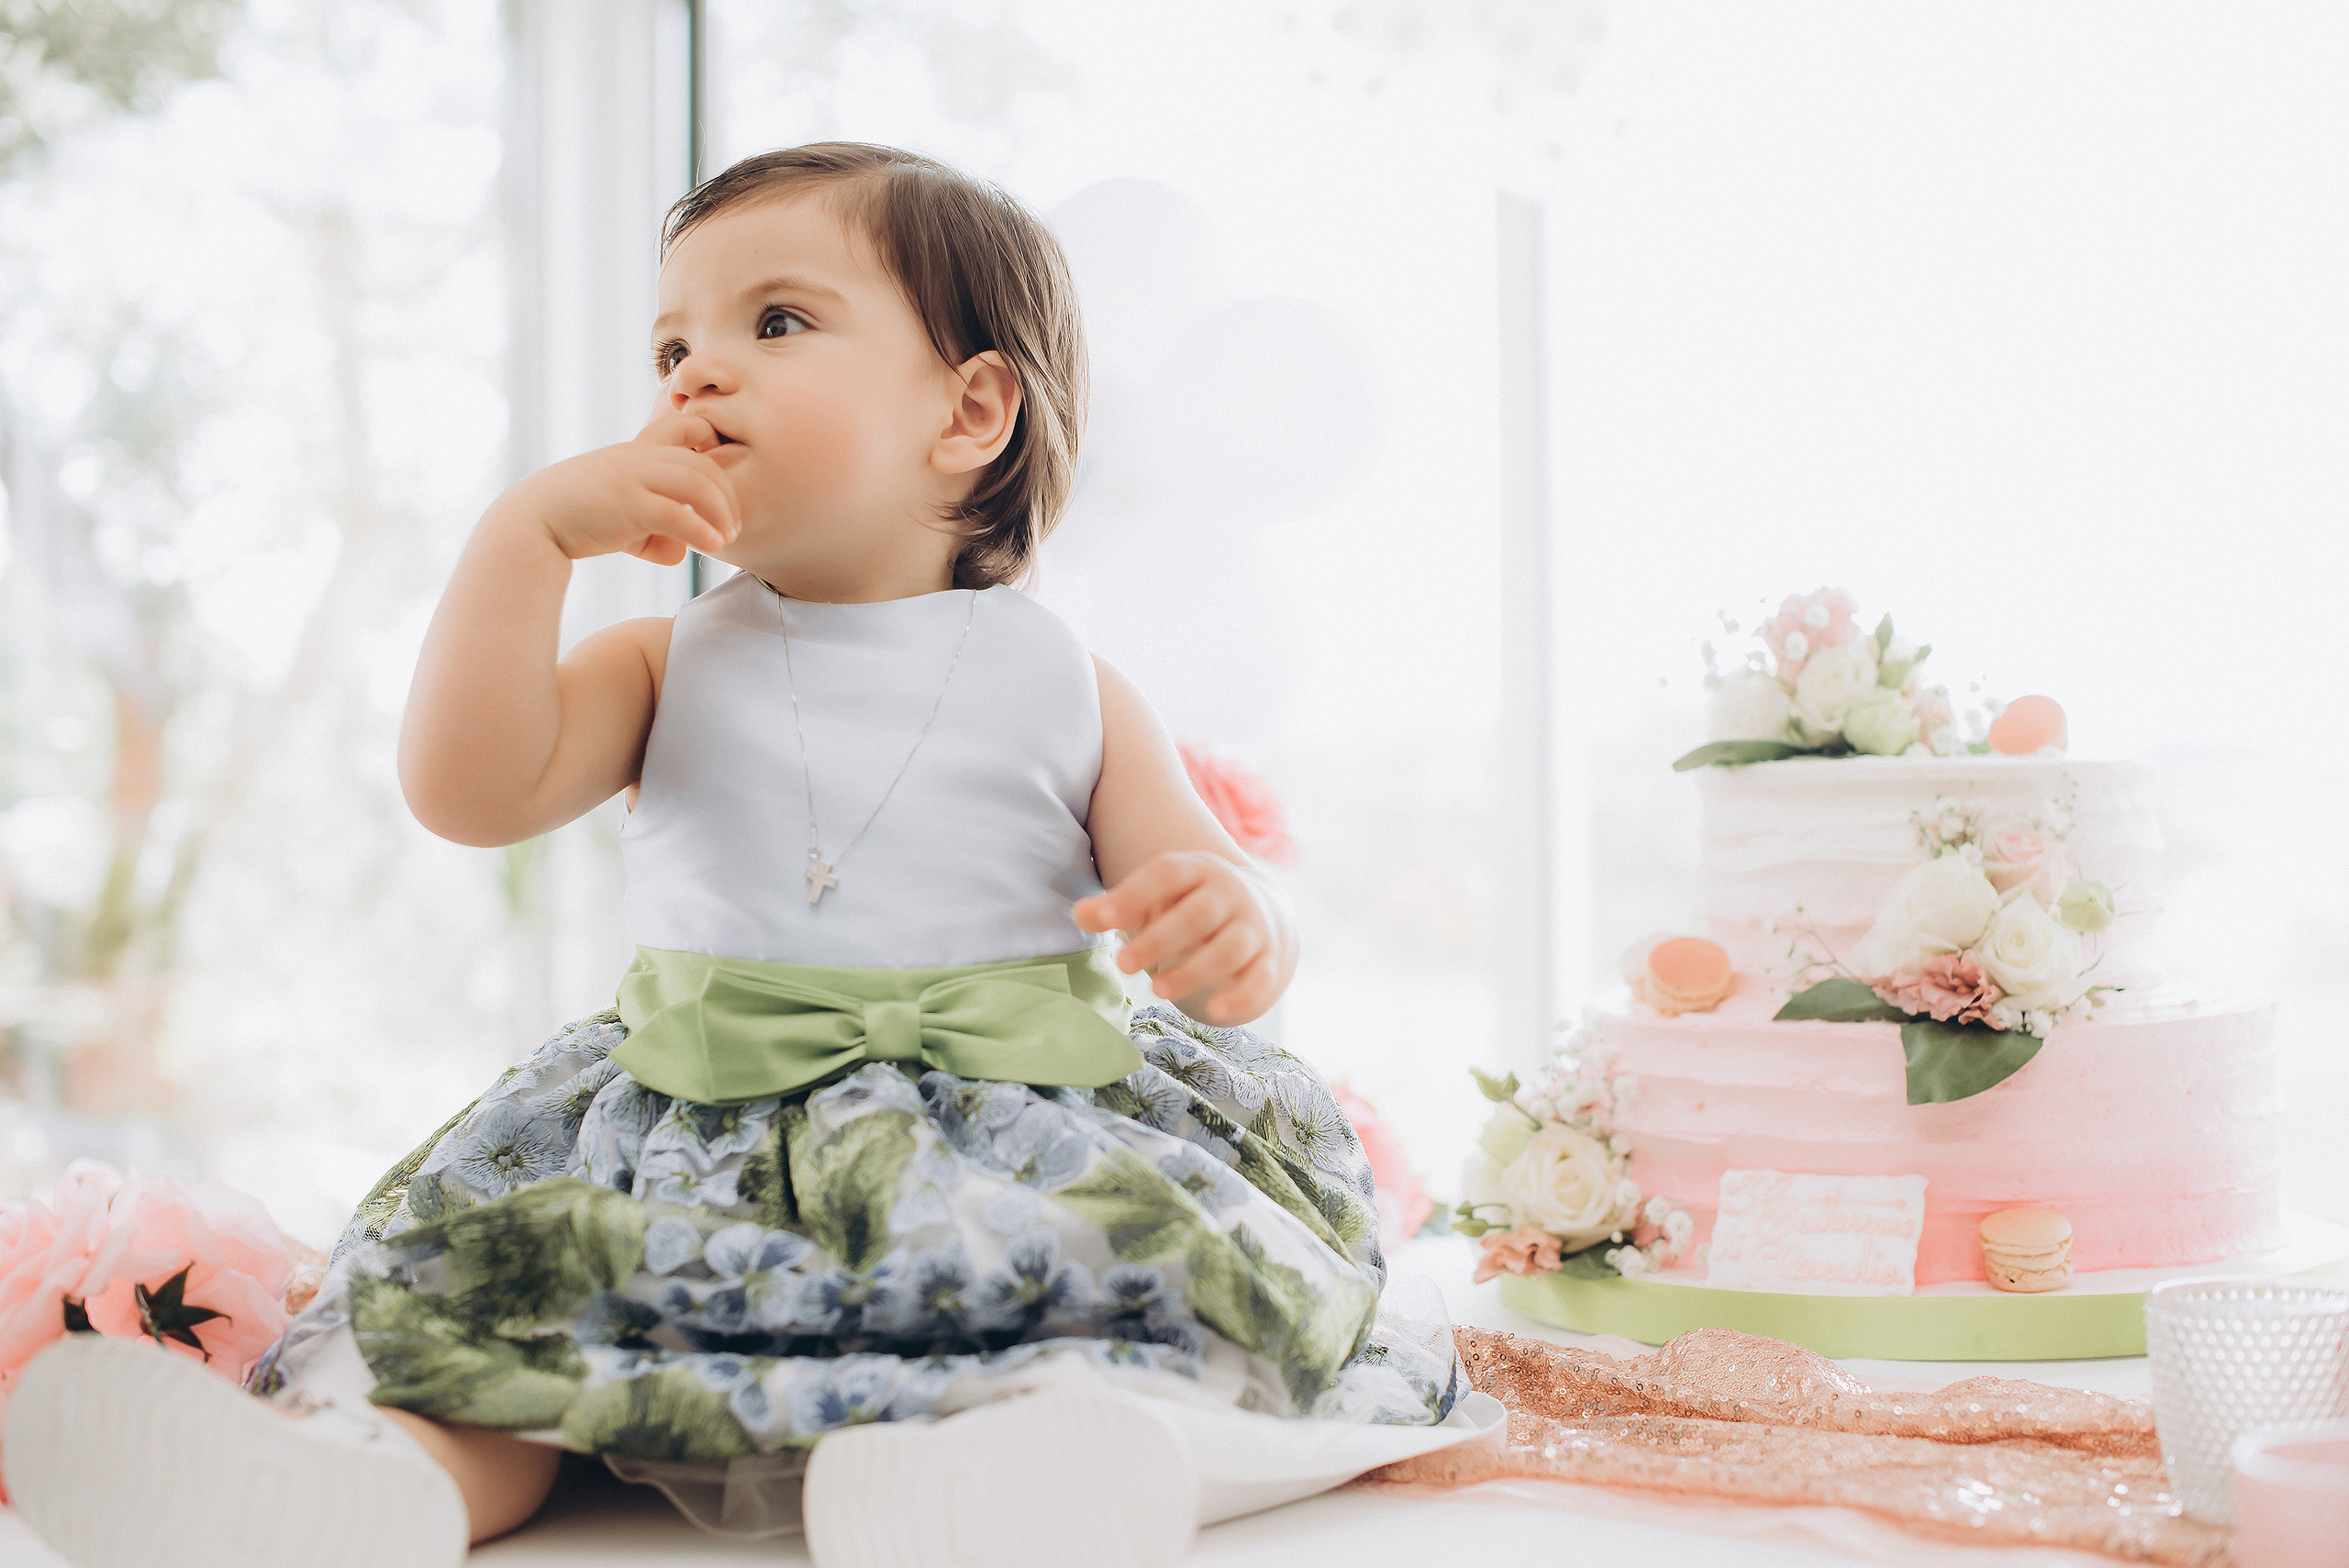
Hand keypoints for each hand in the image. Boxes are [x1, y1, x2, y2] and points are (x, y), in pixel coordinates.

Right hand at [500, 411, 740, 565]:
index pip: (686, 426)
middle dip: (728, 493)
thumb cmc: (577, 521)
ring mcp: (633, 477)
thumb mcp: (621, 519)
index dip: (713, 443)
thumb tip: (680, 550)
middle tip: (735, 525)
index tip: (722, 480)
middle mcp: (638, 457)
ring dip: (722, 511)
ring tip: (728, 538)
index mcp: (637, 451)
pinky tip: (712, 546)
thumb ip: (655, 530)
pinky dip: (702, 530)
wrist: (532, 524)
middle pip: (703, 461)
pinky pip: (677, 513)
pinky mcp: (628, 505)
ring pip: (696, 482)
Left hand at [1073, 850, 1280, 1025]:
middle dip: (1160, 940)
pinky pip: (1260, 979)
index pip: (1167, 873)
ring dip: (1193, 971)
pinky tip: (1215, 1011)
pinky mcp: (1269, 961)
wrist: (1260, 911)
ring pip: (1228, 949)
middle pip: (1198, 915)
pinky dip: (1241, 996)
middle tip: (1123, 963)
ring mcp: (1254, 927)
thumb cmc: (1188, 906)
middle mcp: (1230, 894)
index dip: (1134, 894)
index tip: (1103, 917)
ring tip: (1156, 989)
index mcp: (1197, 869)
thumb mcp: (1155, 898)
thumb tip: (1078, 914)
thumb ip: (1116, 907)